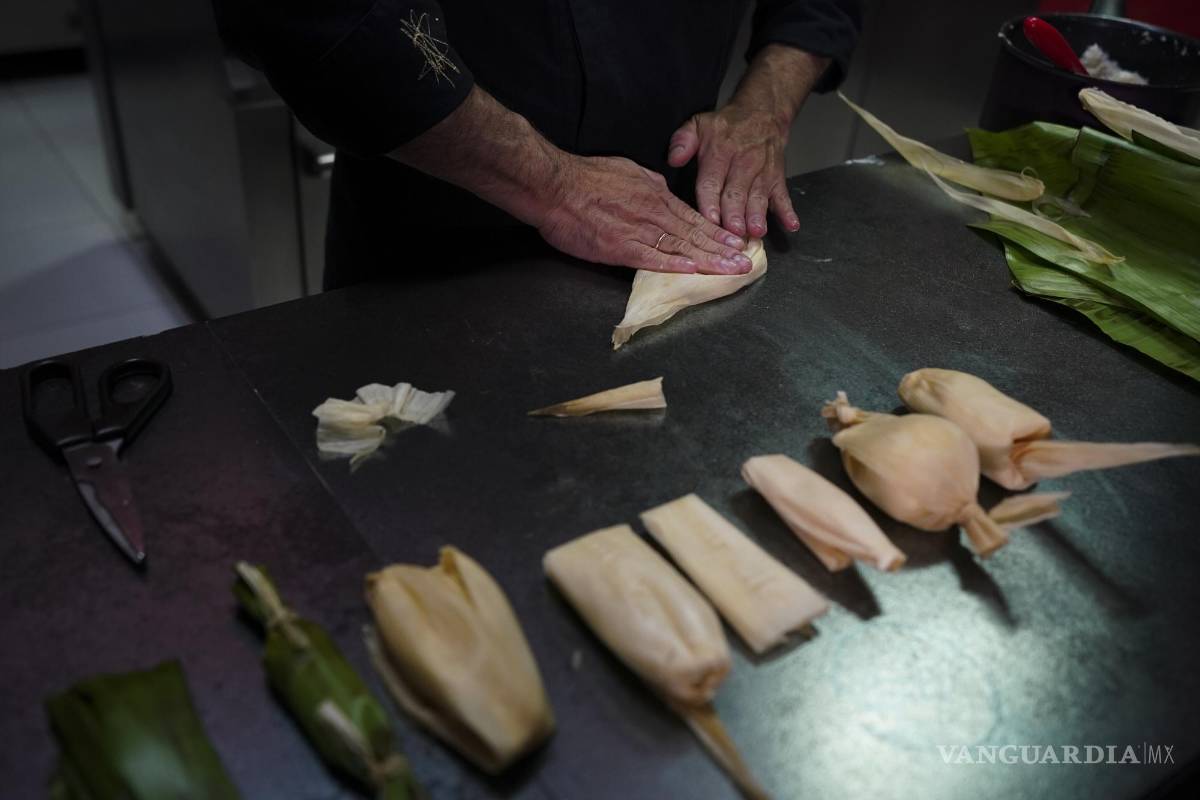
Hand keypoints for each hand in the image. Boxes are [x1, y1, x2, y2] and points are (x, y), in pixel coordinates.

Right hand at [536, 154, 752, 274]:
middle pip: (696, 235)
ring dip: (710, 261)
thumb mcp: (628, 170)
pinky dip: (675, 265)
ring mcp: (638, 231)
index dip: (718, 233)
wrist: (556, 186)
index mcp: (655, 196)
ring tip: (732, 270)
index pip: (694, 218)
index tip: (737, 243)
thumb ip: (649, 184)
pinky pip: (653, 258)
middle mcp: (653, 214)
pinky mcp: (620, 247)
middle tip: (746, 263)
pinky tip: (695, 272)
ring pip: (681, 248)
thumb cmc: (587, 176)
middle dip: (724, 250)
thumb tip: (663, 191)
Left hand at [668, 103, 797, 239]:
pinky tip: (791, 225)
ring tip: (756, 231)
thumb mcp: (698, 124)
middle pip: (736, 193)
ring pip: (759, 197)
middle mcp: (742, 164)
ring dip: (758, 215)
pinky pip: (783, 196)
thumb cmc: (726, 127)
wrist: (763, 113)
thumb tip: (673, 159)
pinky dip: (788, 211)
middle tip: (733, 232)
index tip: (709, 219)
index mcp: (719, 153)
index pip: (712, 181)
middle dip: (735, 214)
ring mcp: (762, 172)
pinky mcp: (777, 178)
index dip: (710, 201)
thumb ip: (682, 141)